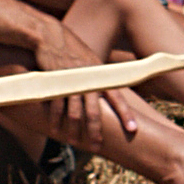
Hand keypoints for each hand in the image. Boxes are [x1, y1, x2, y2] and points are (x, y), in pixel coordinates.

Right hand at [31, 21, 139, 143]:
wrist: (51, 36)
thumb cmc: (72, 50)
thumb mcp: (91, 61)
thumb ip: (98, 78)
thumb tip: (106, 92)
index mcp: (100, 75)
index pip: (117, 97)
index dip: (125, 114)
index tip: (133, 129)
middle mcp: (88, 80)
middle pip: (94, 111)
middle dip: (96, 131)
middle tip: (97, 147)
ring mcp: (72, 82)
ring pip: (75, 112)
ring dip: (74, 129)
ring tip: (74, 142)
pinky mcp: (55, 83)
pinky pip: (56, 106)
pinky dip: (56, 119)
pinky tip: (56, 129)